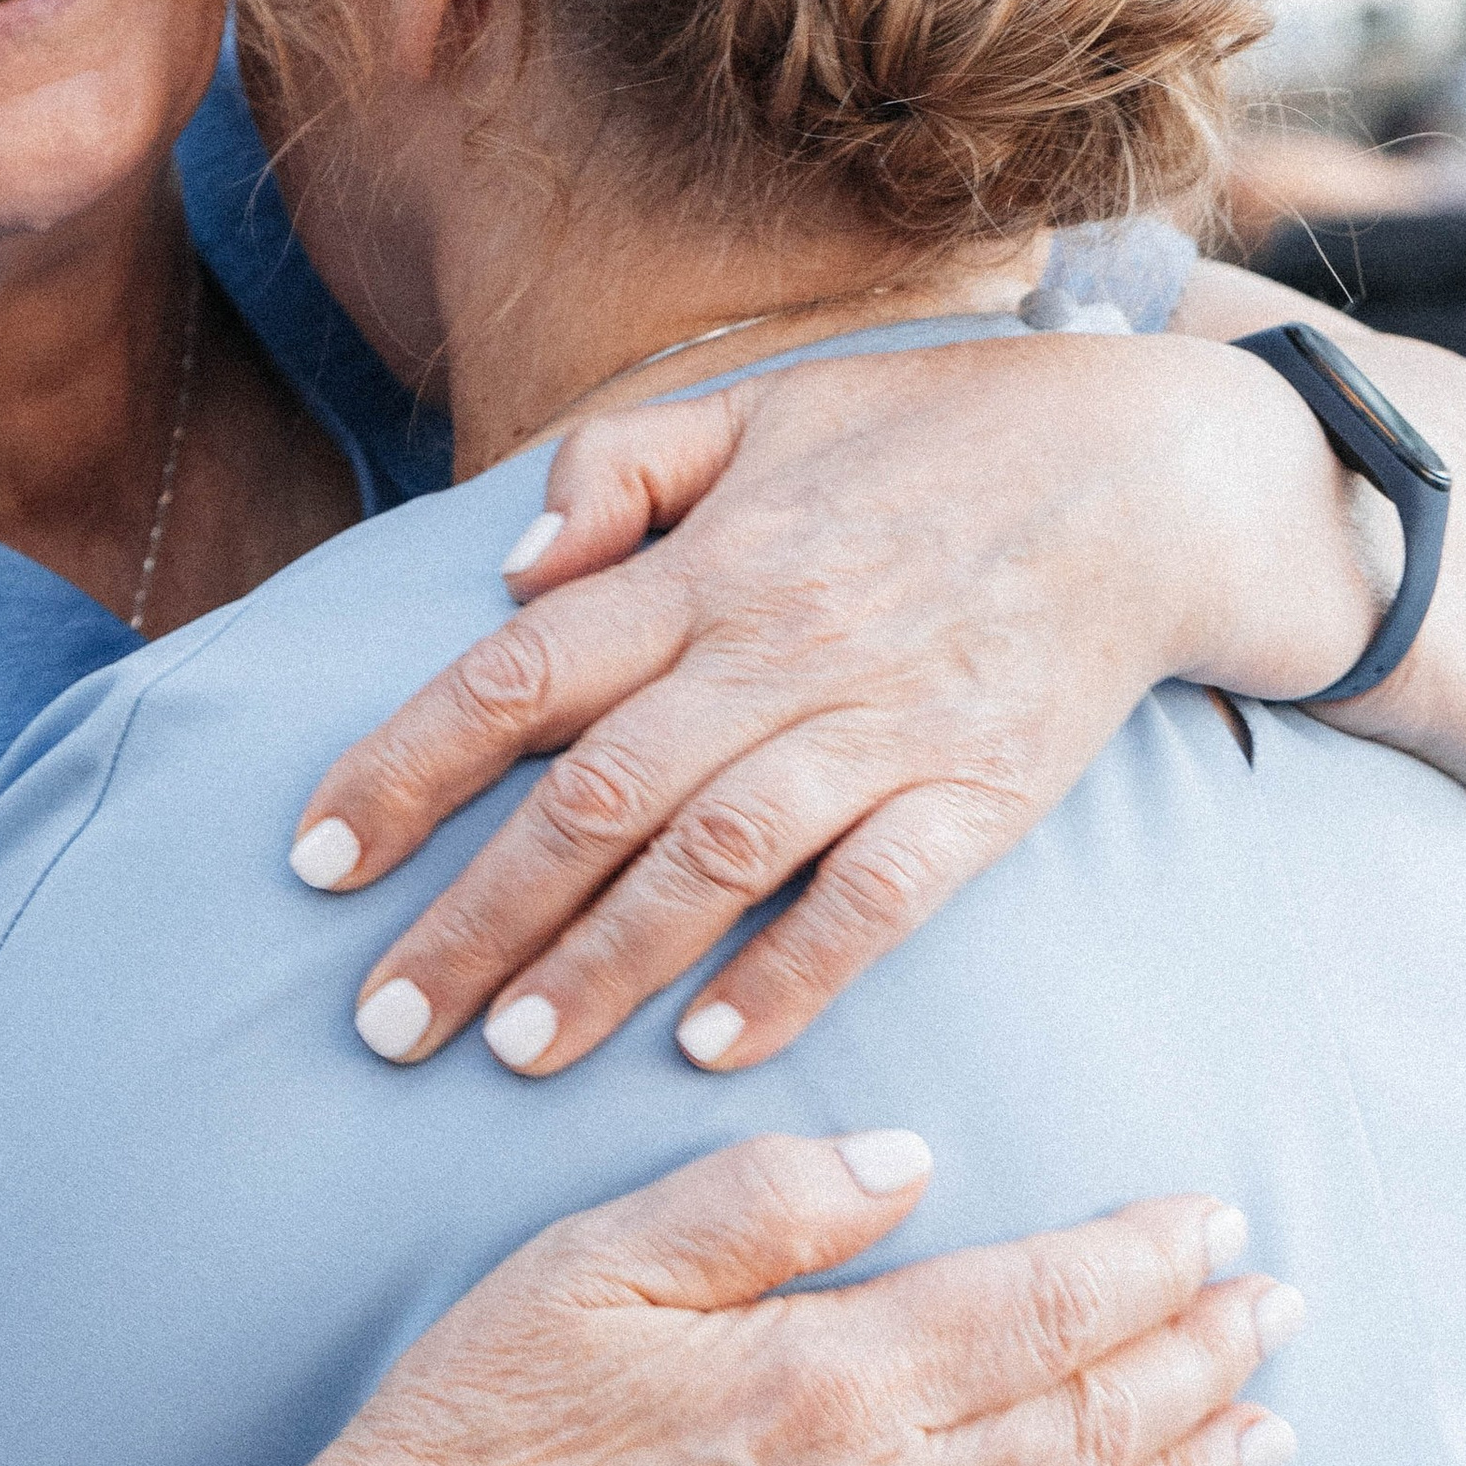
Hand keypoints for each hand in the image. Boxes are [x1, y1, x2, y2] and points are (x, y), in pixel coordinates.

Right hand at [281, 1135, 1294, 1465]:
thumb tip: (911, 1158)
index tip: (1213, 1220)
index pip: (1041, 1307)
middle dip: (1201, 1355)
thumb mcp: (595, 1263)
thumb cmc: (481, 1430)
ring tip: (1266, 1428)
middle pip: (1094, 1424)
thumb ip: (762, 1199)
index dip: (1144, 1261)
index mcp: (828, 1383)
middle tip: (1273, 1304)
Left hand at [291, 332, 1374, 1073]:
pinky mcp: (982, 793)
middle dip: (474, 918)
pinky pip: (876, 898)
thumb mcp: (759, 409)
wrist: (1152, 472)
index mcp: (708, 562)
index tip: (314, 860)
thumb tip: (513, 573)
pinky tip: (707, 1047)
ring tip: (508, 1055)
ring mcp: (885, 725)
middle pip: (594, 796)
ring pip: (715, 859)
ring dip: (603, 965)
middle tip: (380, 1025)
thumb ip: (620, 471)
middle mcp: (780, 647)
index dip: (405, 767)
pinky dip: (791, 974)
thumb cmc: (930, 439)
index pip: (519, 672)